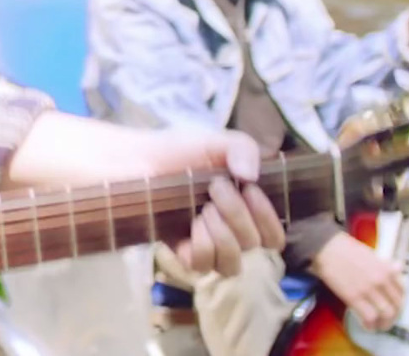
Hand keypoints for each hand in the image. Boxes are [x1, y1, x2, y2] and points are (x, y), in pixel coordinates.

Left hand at [168, 130, 286, 276]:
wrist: (135, 158)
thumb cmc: (178, 152)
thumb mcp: (214, 142)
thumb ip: (242, 148)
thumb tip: (251, 176)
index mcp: (246, 210)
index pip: (274, 236)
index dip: (268, 218)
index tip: (249, 189)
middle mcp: (230, 233)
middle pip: (255, 246)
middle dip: (238, 215)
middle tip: (216, 188)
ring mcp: (206, 246)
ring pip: (231, 264)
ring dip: (222, 235)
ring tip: (204, 209)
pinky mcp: (180, 254)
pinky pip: (201, 266)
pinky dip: (200, 246)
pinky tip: (191, 224)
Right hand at [310, 233, 403, 331]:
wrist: (327, 248)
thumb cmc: (346, 248)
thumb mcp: (372, 254)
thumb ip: (386, 264)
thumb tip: (398, 267)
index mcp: (387, 269)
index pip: (402, 291)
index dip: (399, 301)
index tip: (395, 305)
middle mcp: (381, 281)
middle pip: (396, 306)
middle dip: (394, 316)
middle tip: (388, 319)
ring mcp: (368, 290)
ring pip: (386, 314)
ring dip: (384, 323)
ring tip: (379, 326)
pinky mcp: (354, 298)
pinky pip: (369, 317)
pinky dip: (371, 325)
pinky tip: (369, 326)